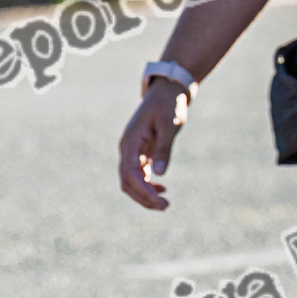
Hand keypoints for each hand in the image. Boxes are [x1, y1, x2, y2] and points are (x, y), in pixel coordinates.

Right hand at [118, 79, 188, 208]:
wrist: (168, 90)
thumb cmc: (169, 104)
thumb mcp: (169, 125)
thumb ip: (163, 148)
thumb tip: (159, 174)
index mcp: (130, 141)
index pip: (131, 174)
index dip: (143, 191)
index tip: (160, 201)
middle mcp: (127, 148)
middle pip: (127, 181)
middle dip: (143, 197)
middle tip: (165, 206)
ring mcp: (132, 150)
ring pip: (131, 180)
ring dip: (144, 194)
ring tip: (164, 203)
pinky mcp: (139, 151)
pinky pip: (138, 174)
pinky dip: (147, 184)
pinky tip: (161, 189)